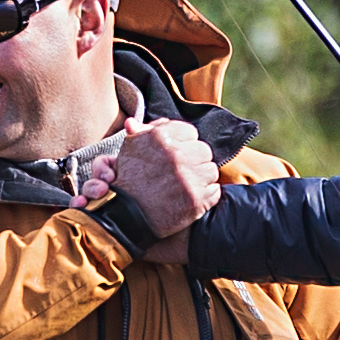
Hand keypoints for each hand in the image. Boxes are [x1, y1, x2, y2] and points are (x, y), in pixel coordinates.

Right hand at [106, 118, 221, 242]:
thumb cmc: (127, 182)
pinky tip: (190, 198)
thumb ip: (139, 133)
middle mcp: (177, 155)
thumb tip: (134, 122)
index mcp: (161, 137)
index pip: (190, 132)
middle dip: (195, 160)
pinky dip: (206, 196)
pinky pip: (215, 191)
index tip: (178, 154)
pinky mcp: (196, 200)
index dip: (185, 144)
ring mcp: (188, 178)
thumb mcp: (128, 151)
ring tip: (185, 185)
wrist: (125, 217)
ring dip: (201, 178)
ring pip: (211, 170)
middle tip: (182, 172)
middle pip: (204, 150)